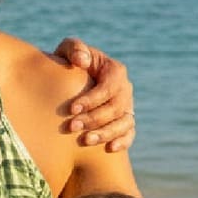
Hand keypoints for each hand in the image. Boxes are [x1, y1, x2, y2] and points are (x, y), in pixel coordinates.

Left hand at [52, 37, 135, 151]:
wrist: (69, 82)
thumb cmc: (68, 63)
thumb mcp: (67, 50)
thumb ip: (74, 49)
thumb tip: (82, 61)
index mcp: (115, 71)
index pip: (109, 86)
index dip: (92, 99)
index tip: (72, 108)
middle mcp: (125, 89)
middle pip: (116, 107)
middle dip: (94, 118)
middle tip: (72, 127)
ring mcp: (127, 107)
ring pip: (124, 123)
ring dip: (106, 133)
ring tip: (85, 141)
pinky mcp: (124, 123)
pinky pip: (130, 134)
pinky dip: (123, 142)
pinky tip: (109, 149)